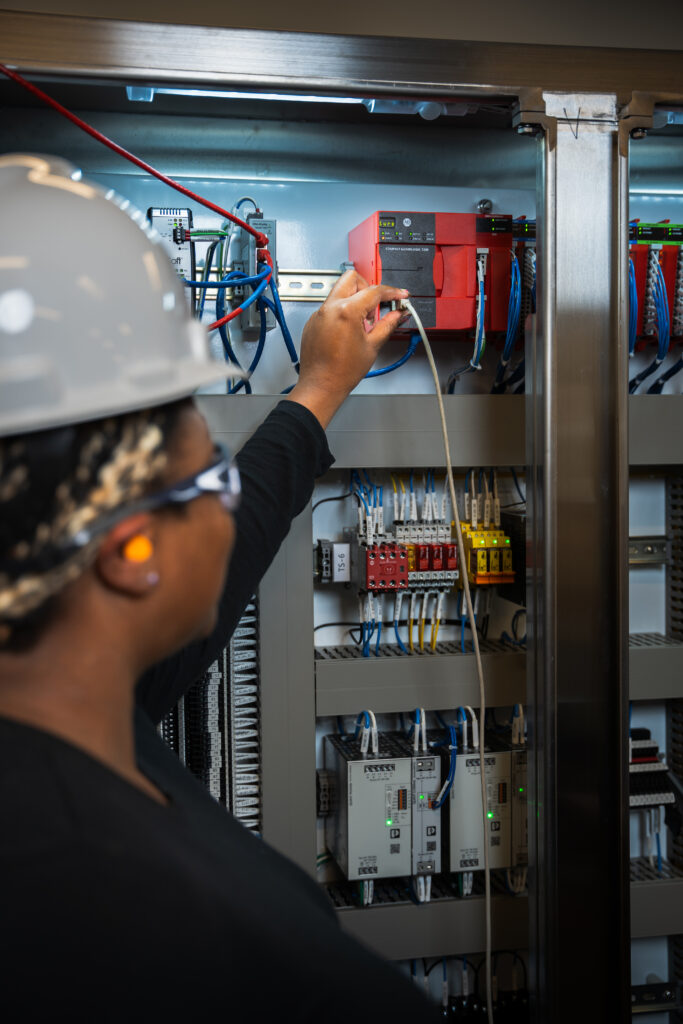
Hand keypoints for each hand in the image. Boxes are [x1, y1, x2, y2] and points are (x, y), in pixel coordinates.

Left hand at [286, 270, 408, 427]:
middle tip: (376, 305)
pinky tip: (349, 330)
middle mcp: (329, 308)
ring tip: (363, 323)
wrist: (321, 386)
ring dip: (355, 299)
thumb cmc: (341, 372)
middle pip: (352, 278)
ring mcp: (319, 314)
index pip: (374, 291)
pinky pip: (330, 306)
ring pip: (340, 291)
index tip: (399, 295)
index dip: (391, 292)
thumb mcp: (372, 346)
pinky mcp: (314, 322)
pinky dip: (343, 311)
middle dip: (368, 287)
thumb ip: (387, 325)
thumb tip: (397, 314)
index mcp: (346, 312)